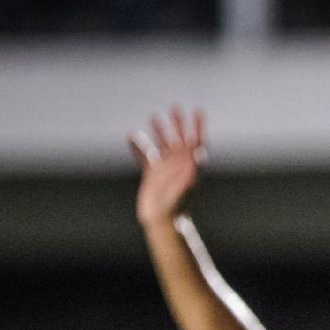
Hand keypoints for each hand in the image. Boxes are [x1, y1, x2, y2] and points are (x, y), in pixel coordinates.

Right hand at [129, 105, 206, 226]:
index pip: (197, 142)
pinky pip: (144, 156)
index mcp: (191, 166)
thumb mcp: (187, 186)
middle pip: (180, 139)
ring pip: (162, 145)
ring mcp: (165, 169)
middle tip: (175, 107)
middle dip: (179, 123)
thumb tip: (198, 154)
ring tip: (155, 116)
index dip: (199, 127)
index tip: (198, 111)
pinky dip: (138, 147)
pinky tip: (131, 137)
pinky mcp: (152, 175)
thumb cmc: (178, 206)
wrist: (165, 222)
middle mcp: (179, 165)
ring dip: (160, 131)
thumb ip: (192, 168)